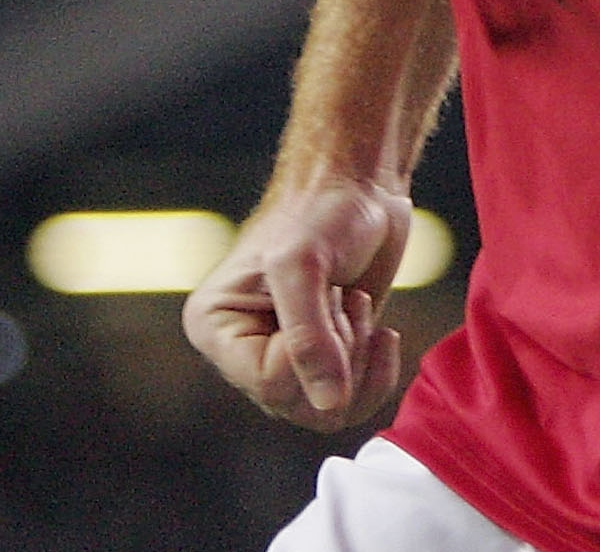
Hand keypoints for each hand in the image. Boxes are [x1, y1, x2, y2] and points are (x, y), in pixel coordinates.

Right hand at [183, 180, 411, 429]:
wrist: (358, 189)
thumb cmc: (319, 212)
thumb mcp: (302, 265)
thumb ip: (310, 338)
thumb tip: (328, 406)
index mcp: (216, 328)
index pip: (268, 384)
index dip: (312, 353)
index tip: (328, 298)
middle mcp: (242, 353)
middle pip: (299, 406)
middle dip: (340, 354)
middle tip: (345, 298)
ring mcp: (284, 361)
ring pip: (328, 411)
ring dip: (358, 359)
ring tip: (356, 304)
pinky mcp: (324, 361)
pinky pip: (352, 403)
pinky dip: (377, 373)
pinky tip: (383, 333)